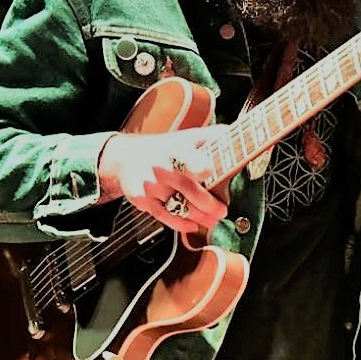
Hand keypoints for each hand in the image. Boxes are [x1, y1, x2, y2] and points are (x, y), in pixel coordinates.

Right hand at [97, 127, 229, 234]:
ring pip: (178, 206)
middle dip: (208, 204)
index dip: (201, 168)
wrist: (124, 156)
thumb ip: (212, 137)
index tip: (211, 172)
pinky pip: (164, 216)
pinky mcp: (142, 200)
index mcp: (174, 150)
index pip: (189, 161)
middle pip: (188, 190)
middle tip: (222, 210)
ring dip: (199, 217)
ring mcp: (150, 186)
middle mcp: (161, 168)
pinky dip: (180, 223)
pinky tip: (192, 225)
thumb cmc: (163, 148)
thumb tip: (237, 133)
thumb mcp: (186, 137)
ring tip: (213, 220)